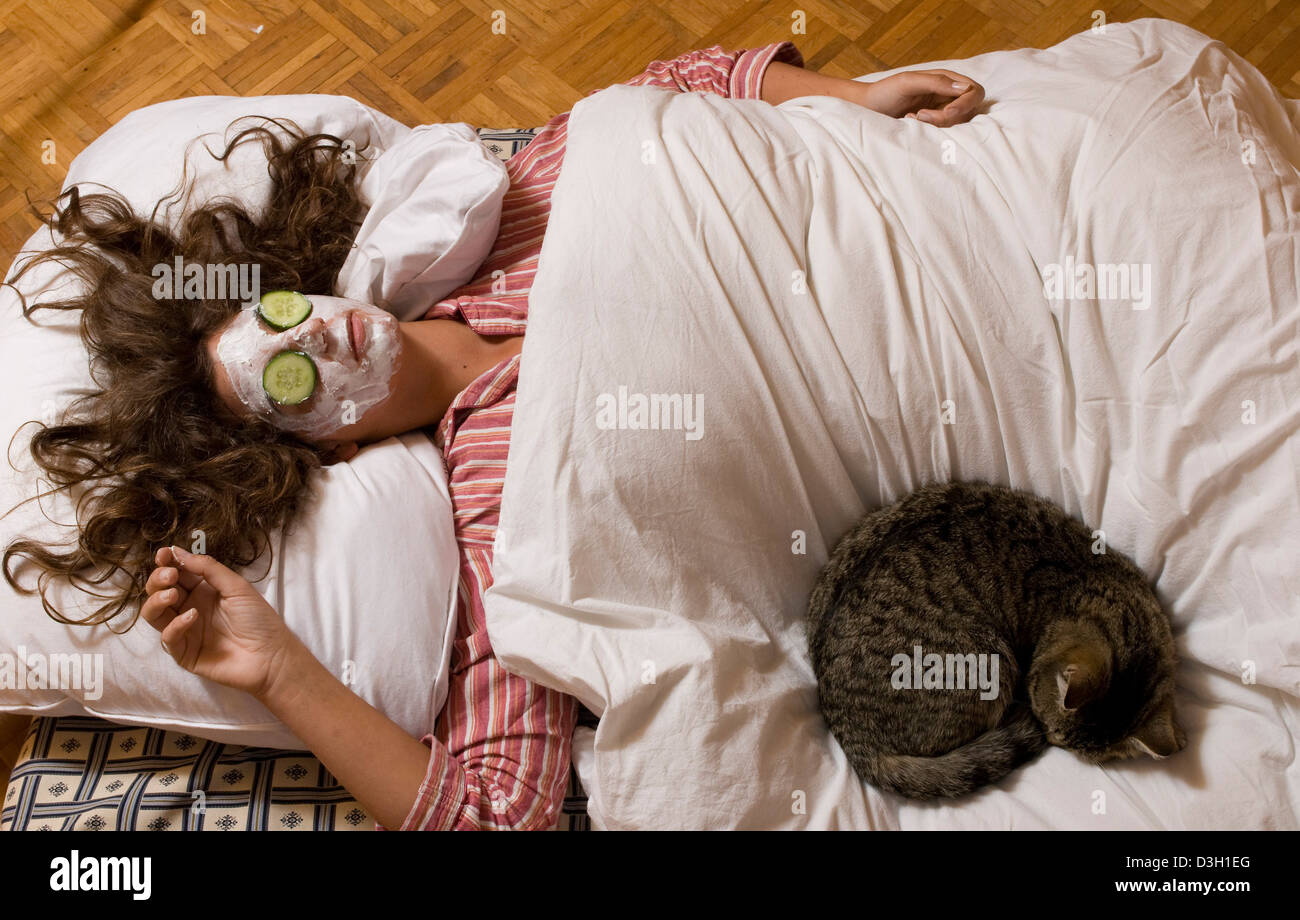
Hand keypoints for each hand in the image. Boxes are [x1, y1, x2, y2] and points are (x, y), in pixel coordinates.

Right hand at [140, 545, 299, 698]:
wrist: (271, 655)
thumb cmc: (259, 619)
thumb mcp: (236, 586)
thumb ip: (208, 568)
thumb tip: (178, 551)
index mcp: (202, 590)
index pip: (176, 574)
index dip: (167, 563)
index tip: (164, 555)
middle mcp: (190, 608)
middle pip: (160, 591)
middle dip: (159, 580)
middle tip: (170, 575)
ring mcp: (185, 631)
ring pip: (155, 614)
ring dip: (157, 601)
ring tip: (172, 594)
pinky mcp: (184, 653)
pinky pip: (168, 638)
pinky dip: (175, 625)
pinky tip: (192, 616)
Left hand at [857, 69, 984, 125]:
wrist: (865, 109)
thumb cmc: (885, 92)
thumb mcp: (909, 82)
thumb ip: (936, 82)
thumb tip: (965, 89)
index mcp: (946, 79)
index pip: (974, 91)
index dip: (965, 105)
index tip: (946, 114)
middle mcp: (947, 95)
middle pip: (968, 110)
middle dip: (948, 118)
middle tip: (922, 117)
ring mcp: (941, 111)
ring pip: (956, 124)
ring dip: (936, 125)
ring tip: (912, 118)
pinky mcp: (932, 126)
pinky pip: (943, 133)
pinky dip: (930, 132)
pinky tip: (910, 123)